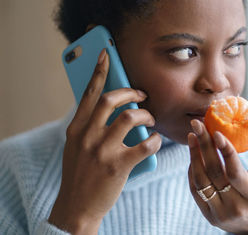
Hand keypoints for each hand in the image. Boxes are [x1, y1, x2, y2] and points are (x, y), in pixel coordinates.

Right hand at [49, 49, 161, 233]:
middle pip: (111, 99)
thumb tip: (108, 107)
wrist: (76, 208)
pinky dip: (155, 140)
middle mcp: (87, 136)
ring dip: (146, 116)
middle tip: (142, 94)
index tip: (106, 54)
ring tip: (150, 120)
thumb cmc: (80, 174)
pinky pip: (145, 144)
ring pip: (130, 117)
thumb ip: (88, 127)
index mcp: (76, 129)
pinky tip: (155, 140)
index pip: (89, 93)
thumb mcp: (76, 147)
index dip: (99, 71)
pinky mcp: (118, 165)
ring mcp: (102, 151)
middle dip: (131, 91)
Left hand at [187, 113, 247, 233]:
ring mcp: (220, 214)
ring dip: (194, 156)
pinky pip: (196, 190)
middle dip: (204, 145)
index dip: (225, 151)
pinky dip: (192, 171)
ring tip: (192, 136)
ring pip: (201, 181)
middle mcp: (236, 207)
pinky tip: (194, 154)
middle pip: (214, 173)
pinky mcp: (209, 216)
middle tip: (196, 124)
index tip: (216, 131)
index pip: (235, 172)